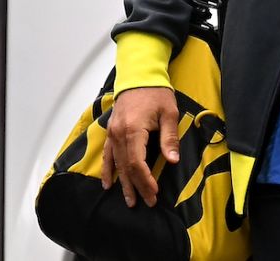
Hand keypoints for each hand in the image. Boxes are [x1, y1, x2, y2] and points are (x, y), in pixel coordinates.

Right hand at [102, 86, 179, 207]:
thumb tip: (172, 161)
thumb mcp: (169, 113)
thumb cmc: (156, 93)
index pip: (137, 163)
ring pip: (116, 164)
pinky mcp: (111, 131)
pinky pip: (107, 155)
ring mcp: (112, 134)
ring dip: (122, 183)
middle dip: (136, 186)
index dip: (145, 180)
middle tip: (146, 202)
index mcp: (133, 130)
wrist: (139, 77)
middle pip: (126, 167)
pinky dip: (107, 170)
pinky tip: (108, 183)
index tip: (154, 193)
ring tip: (129, 200)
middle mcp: (118, 134)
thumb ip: (169, 138)